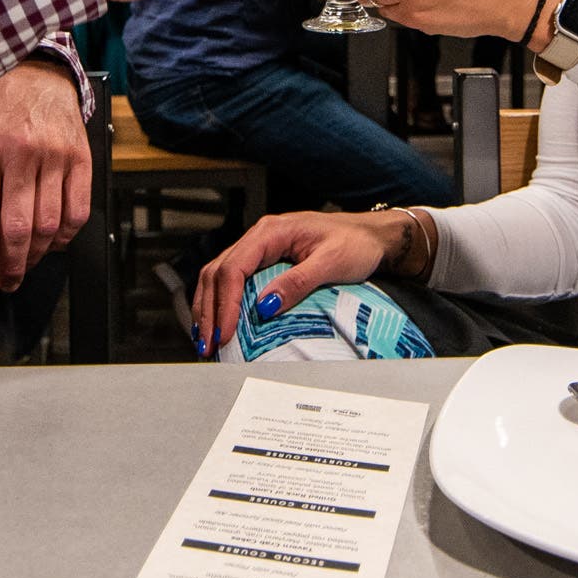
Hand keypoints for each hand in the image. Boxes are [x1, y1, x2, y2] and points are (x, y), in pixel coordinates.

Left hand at [0, 61, 90, 304]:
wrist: (35, 79)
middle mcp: (18, 154)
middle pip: (17, 230)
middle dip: (10, 267)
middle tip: (6, 283)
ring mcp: (53, 155)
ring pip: (48, 226)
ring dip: (36, 256)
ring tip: (25, 261)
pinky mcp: (81, 157)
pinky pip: (77, 213)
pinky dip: (64, 237)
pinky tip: (51, 239)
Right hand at [191, 210, 403, 355]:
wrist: (371, 236)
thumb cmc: (356, 244)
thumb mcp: (331, 263)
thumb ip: (297, 283)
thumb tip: (264, 307)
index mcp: (271, 232)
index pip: (234, 268)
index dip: (225, 304)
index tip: (224, 334)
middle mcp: (259, 236)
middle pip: (218, 272)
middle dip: (209, 310)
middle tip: (208, 345)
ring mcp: (259, 247)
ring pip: (218, 275)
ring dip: (209, 307)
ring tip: (206, 340)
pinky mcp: (264, 260)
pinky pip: (232, 279)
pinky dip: (220, 301)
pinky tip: (218, 322)